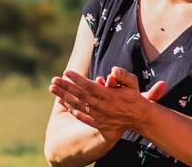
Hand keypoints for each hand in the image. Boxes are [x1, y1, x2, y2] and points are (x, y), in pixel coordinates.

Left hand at [50, 68, 166, 140]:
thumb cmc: (134, 97)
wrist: (138, 117)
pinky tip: (62, 102)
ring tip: (53, 88)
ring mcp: (98, 116)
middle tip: (53, 80)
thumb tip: (113, 70)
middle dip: (66, 87)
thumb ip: (123, 76)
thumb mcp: (133, 83)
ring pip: (78, 105)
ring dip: (64, 96)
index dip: (78, 79)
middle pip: (80, 96)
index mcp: (109, 96)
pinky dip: (71, 109)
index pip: (90, 86)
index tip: (66, 72)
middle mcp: (102, 107)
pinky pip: (81, 115)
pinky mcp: (97, 122)